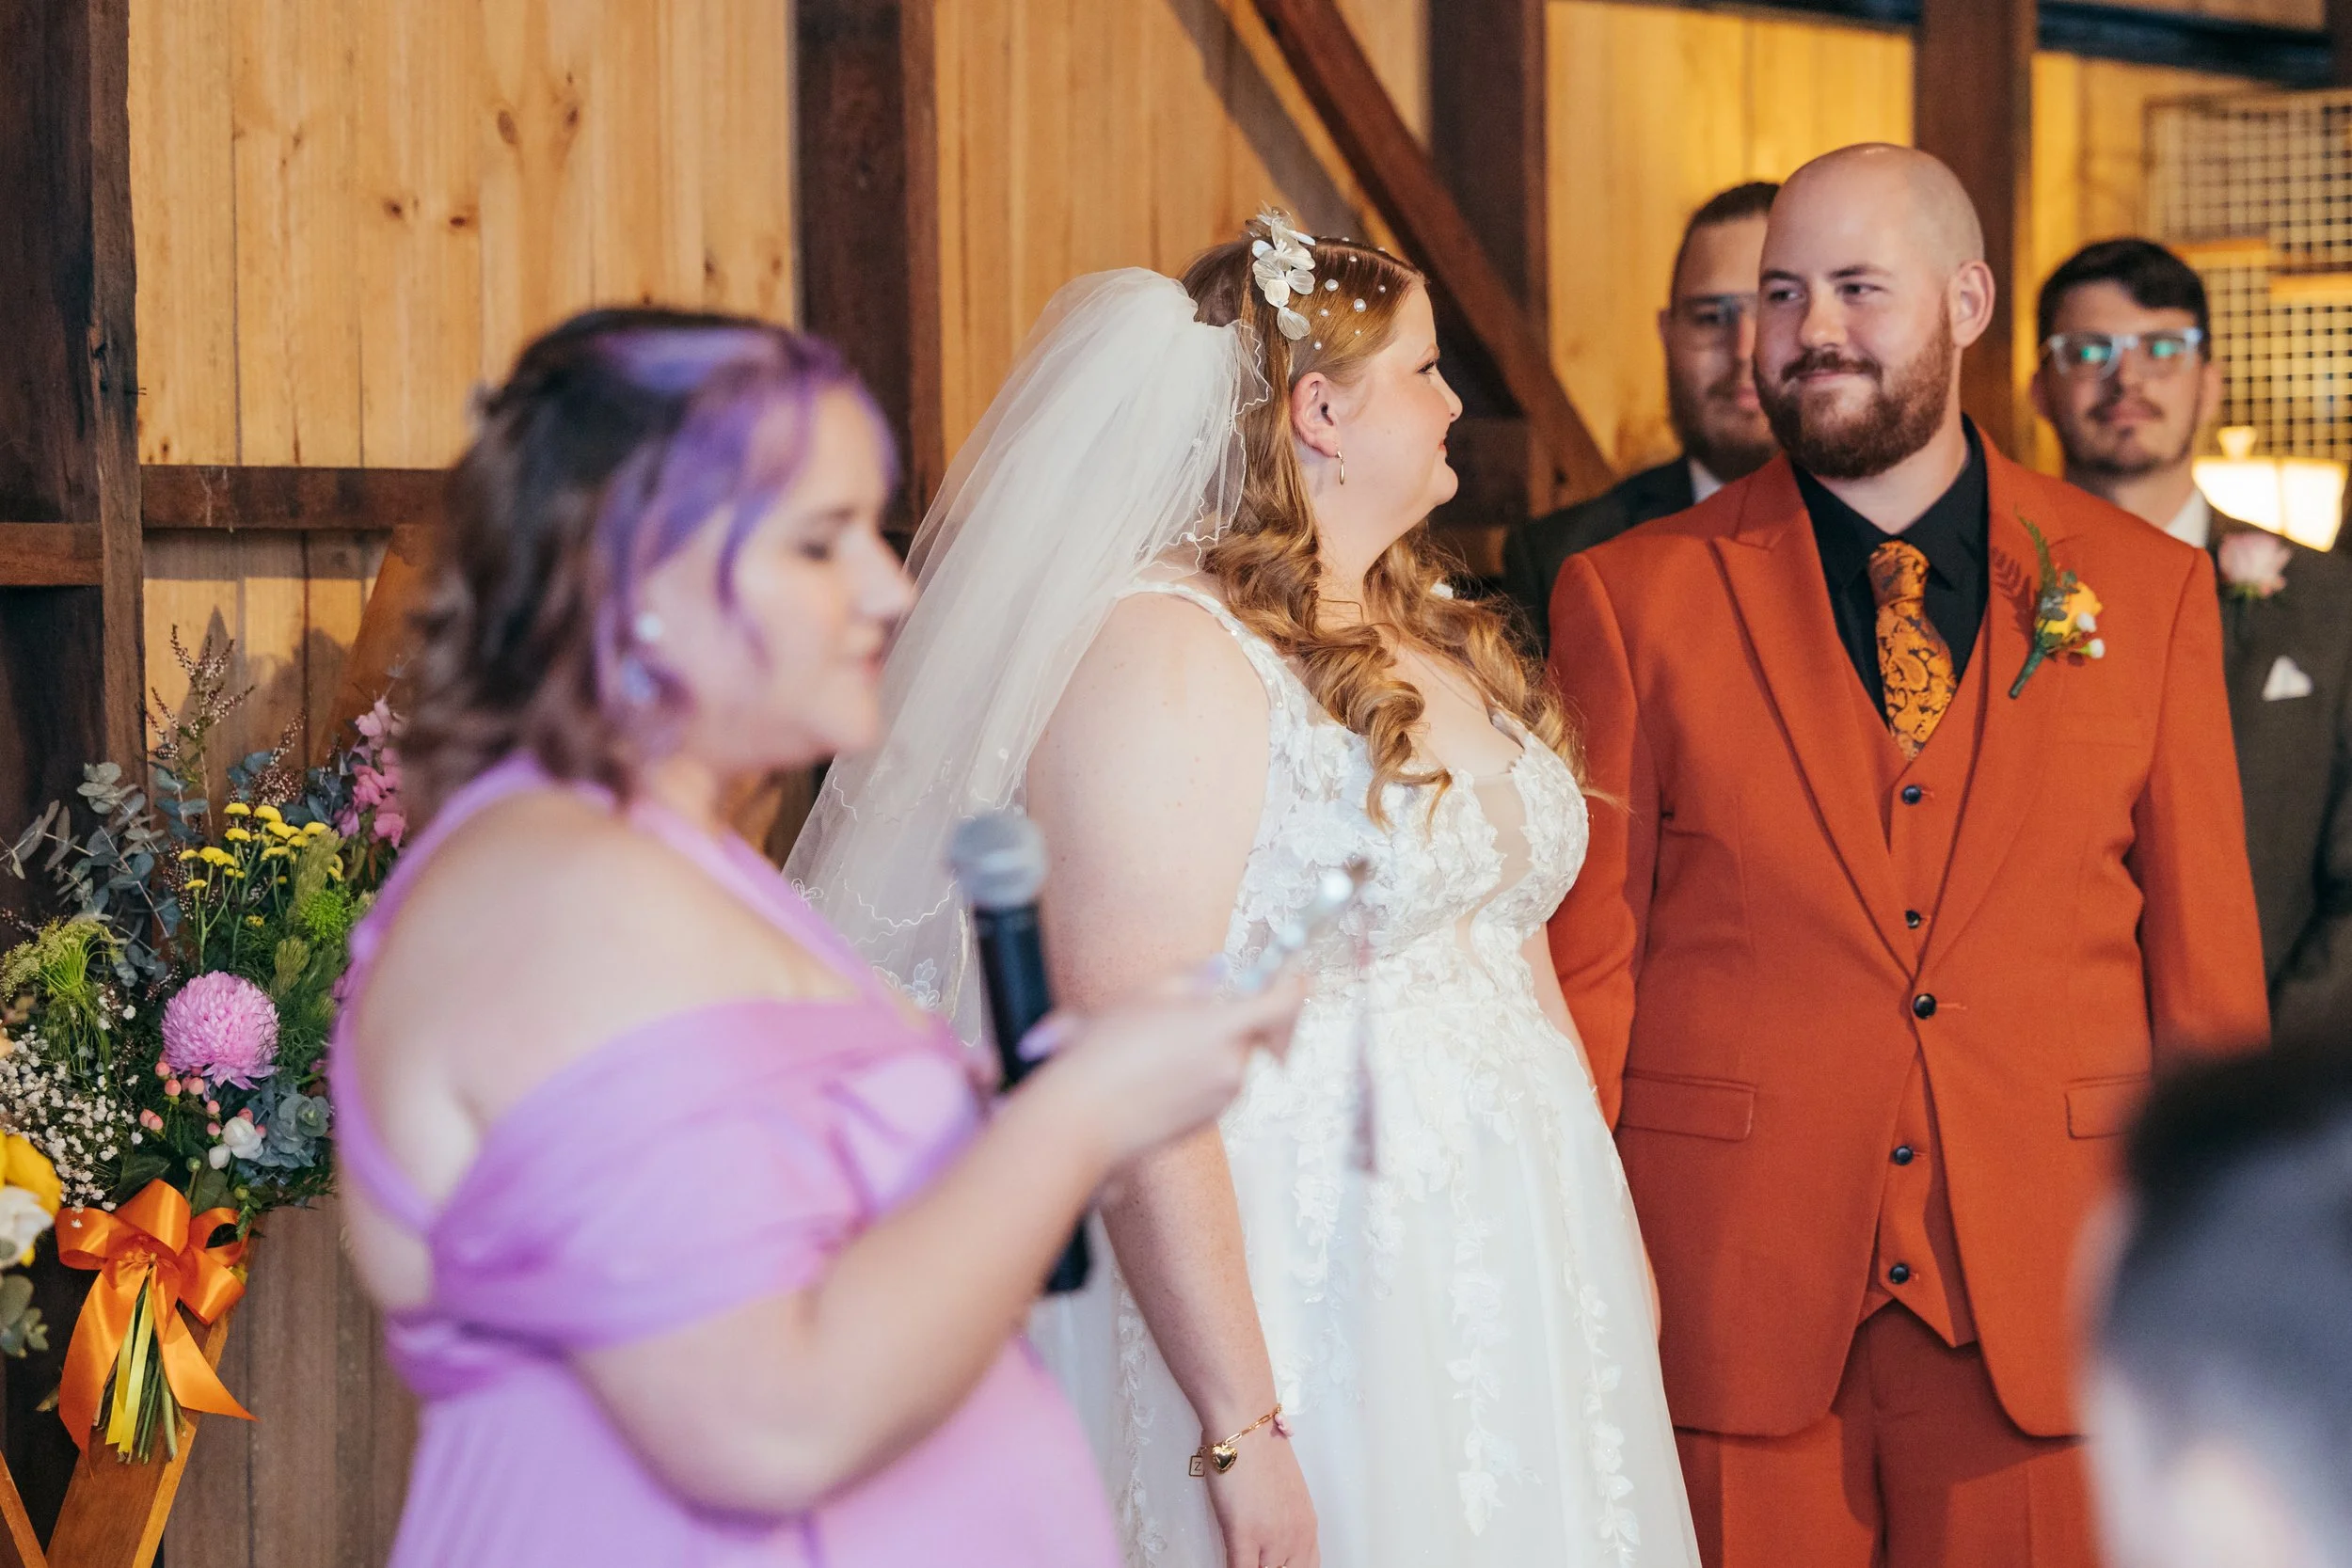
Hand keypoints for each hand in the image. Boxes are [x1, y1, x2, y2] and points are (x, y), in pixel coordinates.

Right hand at [1035, 975, 1305, 1169]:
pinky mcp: (1210, 1122)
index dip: (1292, 985)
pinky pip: (1217, 1087)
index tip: (1289, 976)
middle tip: (1193, 1014)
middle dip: (1233, 1019)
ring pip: (1233, 1060)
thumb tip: (1221, 968)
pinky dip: (1198, 1076)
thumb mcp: (1143, 997)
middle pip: (1255, 1032)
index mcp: (1221, 1030)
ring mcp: (1223, 1099)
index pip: (1282, 1003)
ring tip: (1156, 1049)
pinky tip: (1155, 1076)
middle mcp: (1232, 1067)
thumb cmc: (1105, 1055)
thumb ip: (1191, 980)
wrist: (1084, 1117)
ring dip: (1210, 1049)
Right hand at [1205, 1423, 1318, 1567]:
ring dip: (1251, 1567)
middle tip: (1254, 1560)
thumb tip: (1268, 1536)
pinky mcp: (1244, 1534)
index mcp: (1308, 1526)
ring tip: (1239, 1560)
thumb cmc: (1259, 1449)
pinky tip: (1224, 1565)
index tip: (1274, 1564)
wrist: (1245, 1425)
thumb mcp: (1285, 1493)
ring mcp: (1272, 1538)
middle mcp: (1296, 1536)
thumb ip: (1282, 1521)